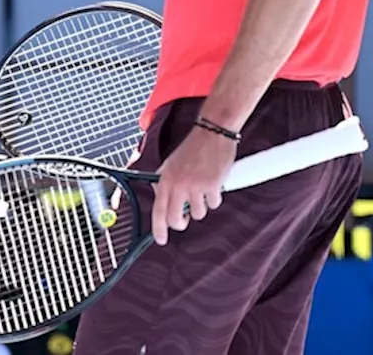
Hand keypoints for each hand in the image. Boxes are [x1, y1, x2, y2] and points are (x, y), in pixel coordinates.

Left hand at [151, 126, 236, 245]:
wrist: (212, 133)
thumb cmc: (192, 148)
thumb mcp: (171, 164)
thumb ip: (165, 182)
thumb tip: (160, 198)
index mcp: (165, 179)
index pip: (158, 211)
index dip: (158, 229)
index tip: (161, 239)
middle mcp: (178, 185)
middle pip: (176, 219)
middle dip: (182, 222)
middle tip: (185, 217)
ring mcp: (195, 186)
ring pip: (198, 213)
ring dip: (201, 204)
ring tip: (202, 186)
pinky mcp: (212, 186)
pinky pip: (214, 203)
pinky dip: (215, 196)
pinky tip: (213, 181)